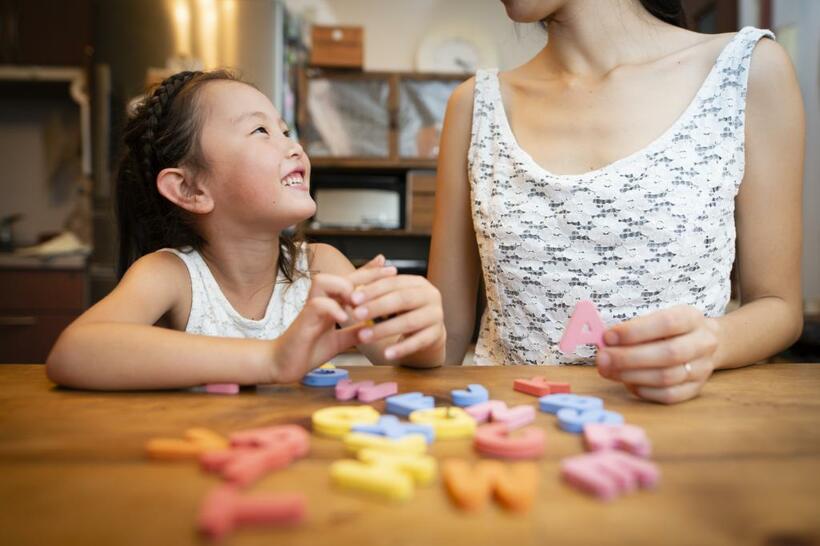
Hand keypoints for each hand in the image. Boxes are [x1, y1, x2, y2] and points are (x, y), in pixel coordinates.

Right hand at [270, 262, 395, 382]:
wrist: (283, 364)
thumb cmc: (308, 350)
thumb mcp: (339, 341)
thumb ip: (354, 332)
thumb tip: (373, 328)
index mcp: (331, 304)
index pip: (351, 282)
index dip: (368, 272)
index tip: (389, 267)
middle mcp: (321, 301)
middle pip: (343, 276)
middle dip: (367, 273)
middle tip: (390, 271)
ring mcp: (310, 308)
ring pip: (325, 281)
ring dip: (345, 288)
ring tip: (359, 301)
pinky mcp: (303, 320)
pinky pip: (318, 305)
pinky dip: (333, 309)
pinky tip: (345, 317)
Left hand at [348, 273, 444, 361]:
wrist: (426, 331)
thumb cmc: (401, 311)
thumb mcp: (389, 297)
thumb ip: (372, 289)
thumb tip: (350, 283)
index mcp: (417, 282)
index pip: (393, 282)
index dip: (372, 290)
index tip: (352, 298)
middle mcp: (431, 295)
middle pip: (402, 299)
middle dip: (377, 306)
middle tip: (356, 314)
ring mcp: (436, 315)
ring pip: (409, 322)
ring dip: (384, 329)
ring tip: (363, 336)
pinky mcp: (437, 334)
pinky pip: (419, 342)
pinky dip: (402, 349)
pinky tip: (387, 354)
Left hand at [595, 305, 721, 403]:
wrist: (698, 342)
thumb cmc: (666, 329)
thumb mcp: (654, 318)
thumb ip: (632, 329)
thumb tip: (605, 342)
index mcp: (691, 318)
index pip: (666, 323)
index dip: (635, 331)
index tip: (608, 336)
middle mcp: (702, 343)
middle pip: (668, 354)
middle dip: (629, 357)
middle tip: (602, 358)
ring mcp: (702, 369)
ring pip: (667, 377)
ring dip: (631, 375)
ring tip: (607, 370)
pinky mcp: (695, 389)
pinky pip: (669, 395)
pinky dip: (644, 390)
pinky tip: (626, 382)